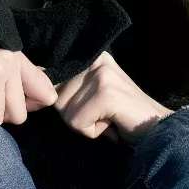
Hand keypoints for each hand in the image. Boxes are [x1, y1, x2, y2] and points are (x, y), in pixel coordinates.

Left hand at [54, 51, 172, 143]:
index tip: (82, 104)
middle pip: (55, 98)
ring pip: (65, 112)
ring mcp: (102, 76)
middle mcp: (95, 60)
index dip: (55, 97)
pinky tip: (111, 124)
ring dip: (84, 124)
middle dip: (74, 115)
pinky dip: (92, 132)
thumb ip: (67, 86)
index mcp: (89, 56)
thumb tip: (31, 89)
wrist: (157, 127)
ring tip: (107, 118)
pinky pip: (77, 123)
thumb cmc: (120, 114)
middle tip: (101, 114)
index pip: (49, 75)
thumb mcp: (91, 93)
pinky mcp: (106, 94)